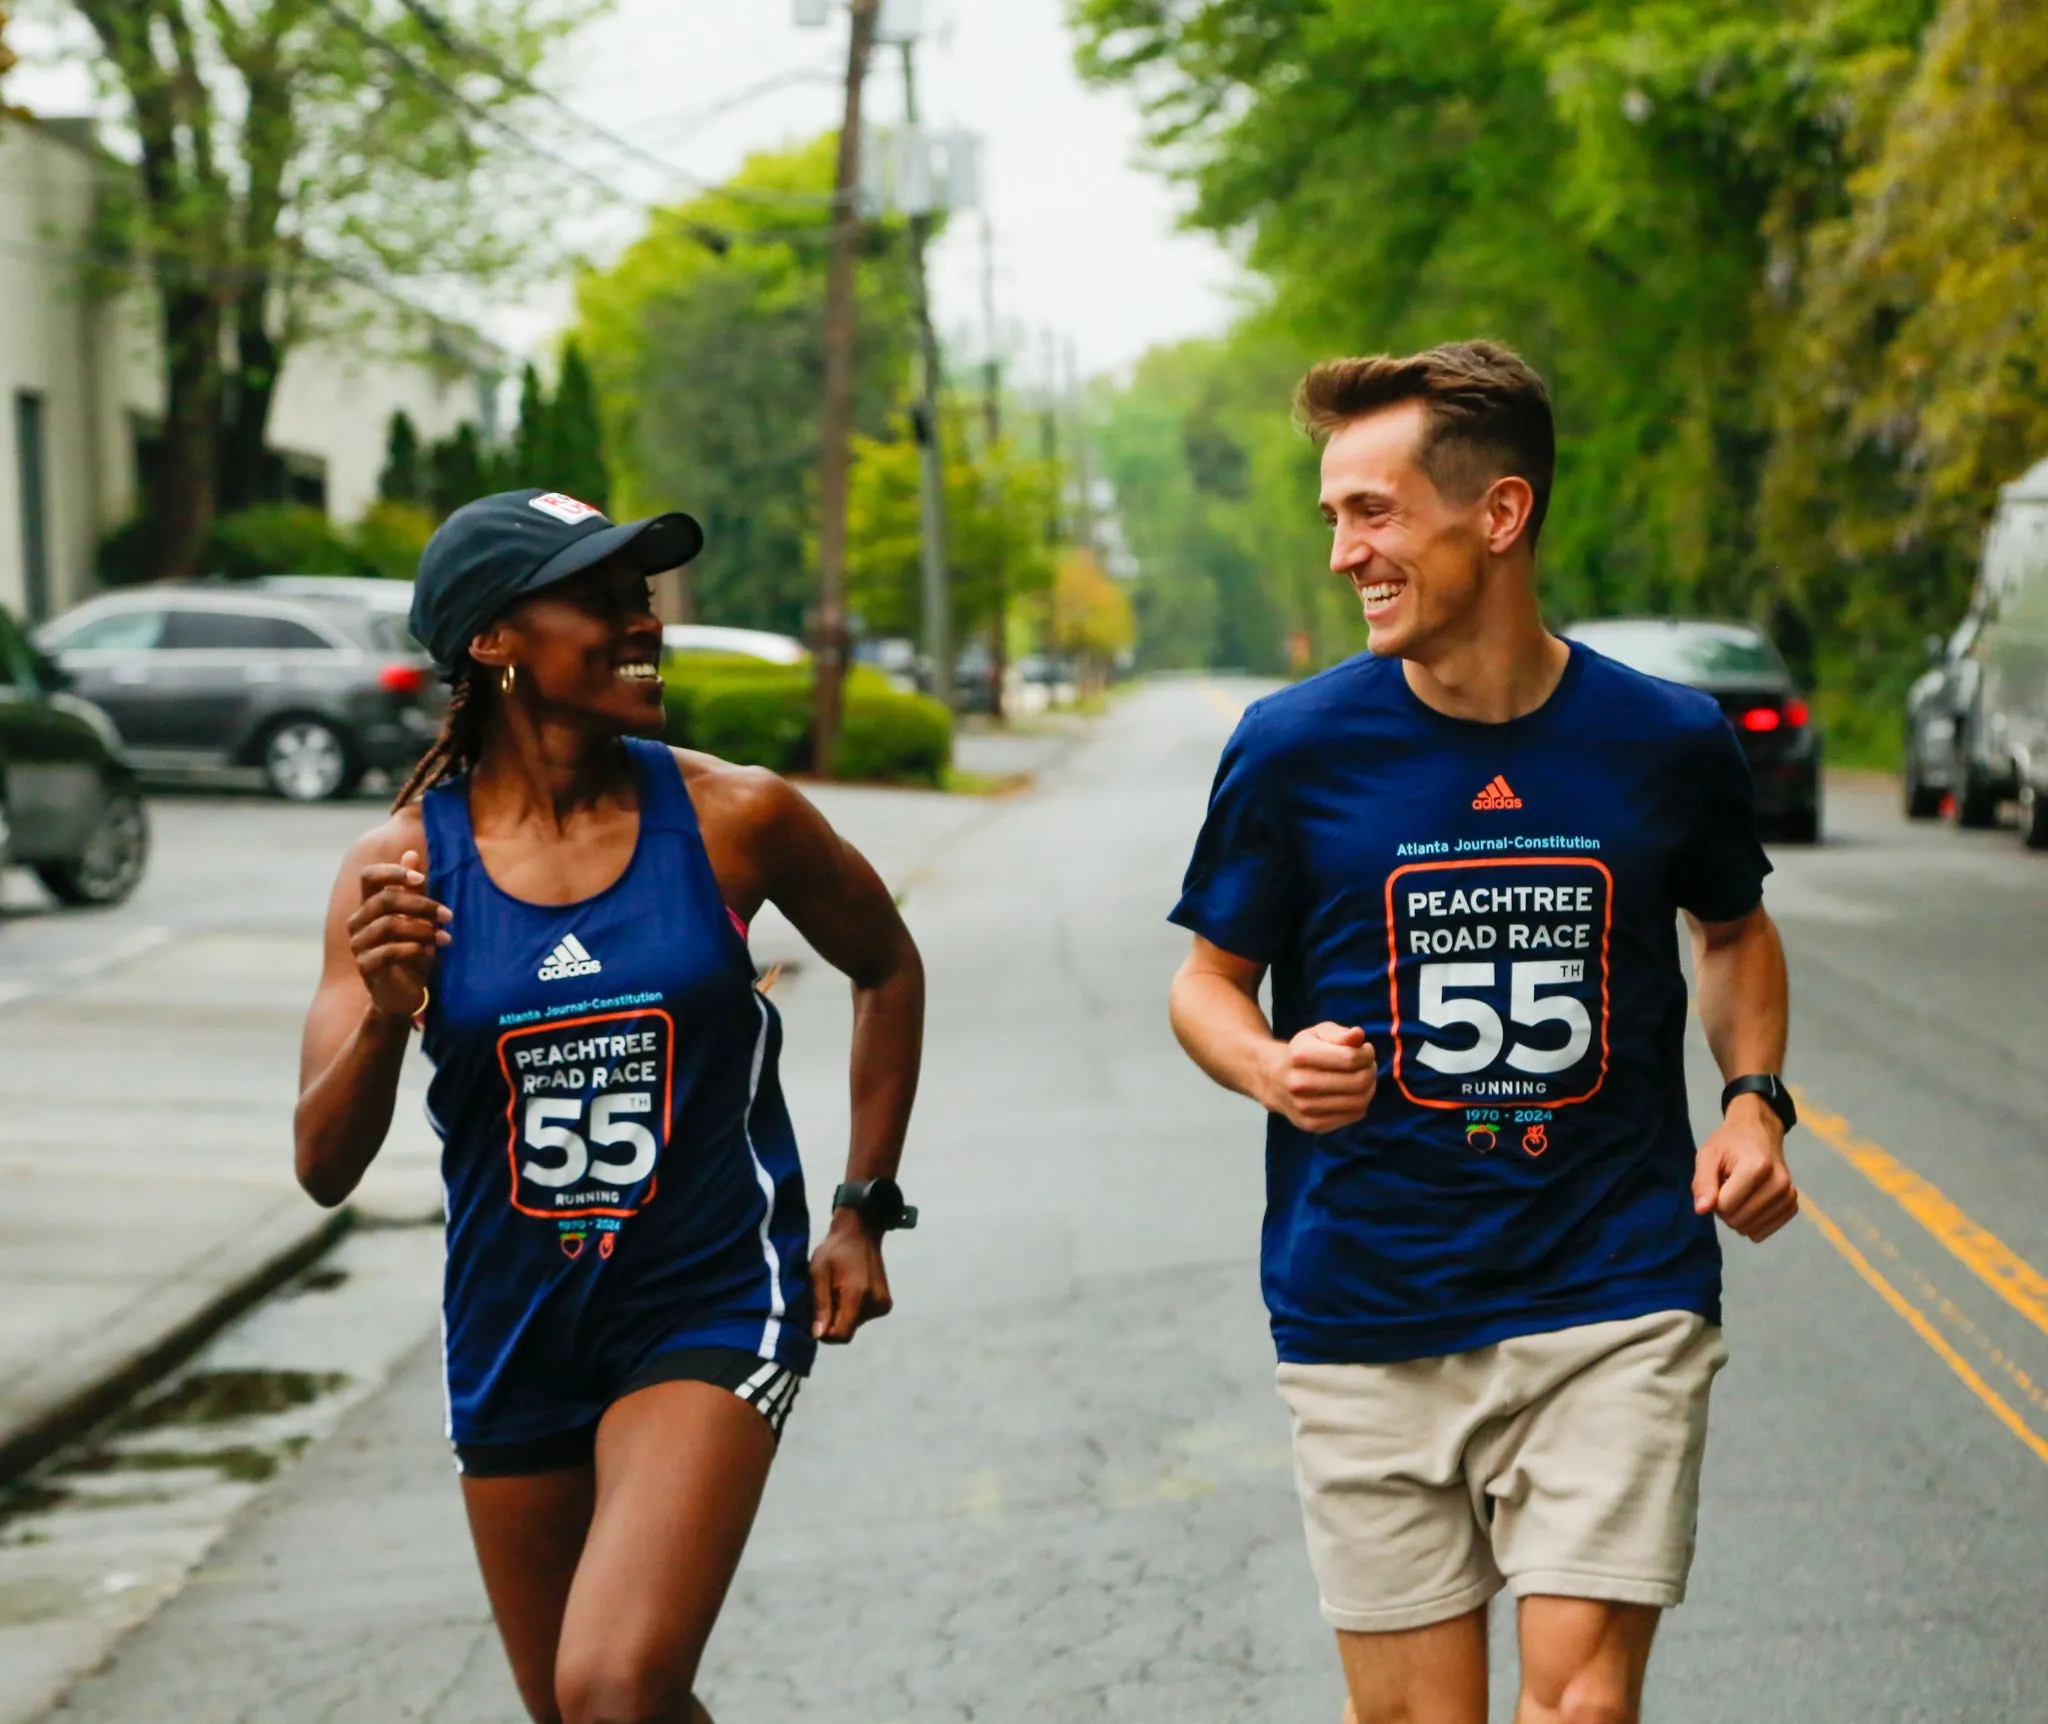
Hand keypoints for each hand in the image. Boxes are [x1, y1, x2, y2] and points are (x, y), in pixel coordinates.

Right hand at [348, 849, 449, 1019]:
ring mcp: (358, 945)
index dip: (393, 872)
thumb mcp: (417, 918)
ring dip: (422, 929)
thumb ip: (413, 889)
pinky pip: (389, 951)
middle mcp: (358, 922)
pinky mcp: (365, 967)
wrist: (405, 992)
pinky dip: (414, 949)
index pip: (369, 876)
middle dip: (421, 905)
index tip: (421, 879)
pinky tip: (429, 952)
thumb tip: (410, 853)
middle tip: (448, 915)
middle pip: (384, 900)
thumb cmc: (412, 951)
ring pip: (389, 925)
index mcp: (369, 905)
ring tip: (444, 937)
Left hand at [809, 1208, 893, 1343]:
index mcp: (856, 1294)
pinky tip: (851, 1291)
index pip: (842, 1334)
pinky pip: (863, 1317)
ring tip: (838, 1290)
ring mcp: (882, 1304)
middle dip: (833, 1321)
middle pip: (847, 1330)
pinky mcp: (886, 1304)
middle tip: (827, 1297)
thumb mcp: (817, 1273)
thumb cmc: (833, 1251)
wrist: (860, 1233)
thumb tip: (819, 1335)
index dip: (826, 1334)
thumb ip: (820, 1304)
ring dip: (843, 1314)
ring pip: (855, 1325)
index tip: (816, 1319)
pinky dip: (854, 1310)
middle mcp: (874, 1302)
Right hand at [1260, 1022, 1377, 1133]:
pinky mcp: (1312, 1124)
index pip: (1351, 1058)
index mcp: (1300, 1055)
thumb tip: (1358, 1035)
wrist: (1273, 1080)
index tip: (1366, 1050)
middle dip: (1371, 1071)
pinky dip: (1361, 1103)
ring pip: (1359, 1101)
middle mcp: (1299, 1083)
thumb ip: (1339, 1033)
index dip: (1367, 1053)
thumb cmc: (1302, 1052)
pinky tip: (1352, 1094)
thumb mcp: (1317, 1034)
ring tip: (1362, 1078)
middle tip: (1368, 1065)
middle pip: (1358, 1081)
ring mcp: (1304, 1107)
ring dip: (1370, 1088)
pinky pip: (1354, 1115)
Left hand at [1693, 1096, 1797, 1240]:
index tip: (1718, 1180)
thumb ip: (1702, 1182)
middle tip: (1728, 1186)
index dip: (1714, 1197)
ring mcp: (1789, 1196)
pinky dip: (1752, 1222)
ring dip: (1738, 1216)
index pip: (1725, 1207)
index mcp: (1758, 1167)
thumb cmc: (1730, 1143)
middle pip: (1738, 1221)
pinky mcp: (1792, 1206)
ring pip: (1750, 1230)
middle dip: (1725, 1209)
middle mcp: (1779, 1184)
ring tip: (1740, 1192)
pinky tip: (1752, 1201)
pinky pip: (1763, 1232)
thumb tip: (1701, 1210)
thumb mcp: (1708, 1155)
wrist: (1760, 1134)